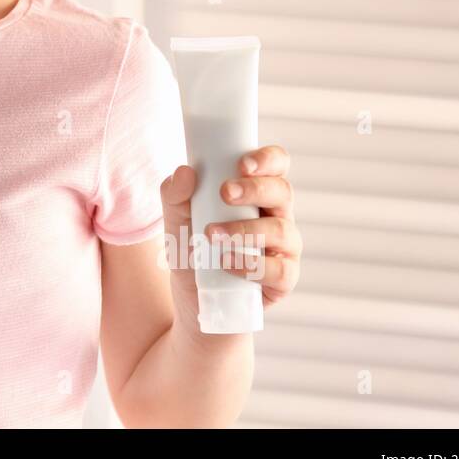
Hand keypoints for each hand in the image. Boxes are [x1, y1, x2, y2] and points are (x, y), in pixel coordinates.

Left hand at [159, 144, 300, 326]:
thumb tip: (184, 172)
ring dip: (245, 229)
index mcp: (257, 193)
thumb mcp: (176, 220)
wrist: (194, 299)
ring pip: (281, 229)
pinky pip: (280, 270)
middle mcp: (276, 216)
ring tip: (211, 235)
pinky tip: (226, 263)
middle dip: (255, 188)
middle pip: (283, 191)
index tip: (242, 163)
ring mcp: (284, 249)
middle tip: (225, 193)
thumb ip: (175, 194)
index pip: (276, 165)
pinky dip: (251, 265)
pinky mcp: (283, 280)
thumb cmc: (193, 249)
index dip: (267, 159)